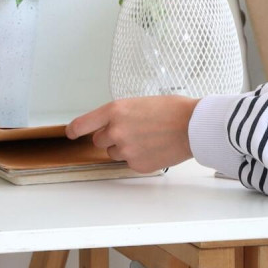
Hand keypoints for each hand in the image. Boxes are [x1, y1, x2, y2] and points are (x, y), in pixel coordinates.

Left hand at [66, 96, 199, 173]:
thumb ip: (123, 114)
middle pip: (99, 141)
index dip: (75, 130)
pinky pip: (131, 162)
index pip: (82, 124)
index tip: (72, 133)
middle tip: (133, 131)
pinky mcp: (136, 165)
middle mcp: (116, 131)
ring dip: (126, 148)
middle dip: (112, 137)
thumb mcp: (142, 103)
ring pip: (115, 153)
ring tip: (149, 139)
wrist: (195, 126)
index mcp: (116, 111)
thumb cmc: (176, 110)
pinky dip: (141, 157)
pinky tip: (156, 148)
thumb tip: (115, 125)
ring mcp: (125, 150)